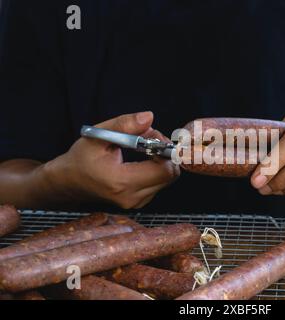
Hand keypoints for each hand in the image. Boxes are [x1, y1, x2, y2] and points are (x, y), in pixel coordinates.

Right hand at [44, 112, 179, 208]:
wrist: (68, 182)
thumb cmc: (81, 158)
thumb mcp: (98, 135)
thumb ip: (124, 124)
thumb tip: (149, 117)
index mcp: (122, 182)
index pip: (164, 170)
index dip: (165, 150)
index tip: (151, 136)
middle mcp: (132, 197)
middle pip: (170, 175)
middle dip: (165, 153)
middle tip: (147, 139)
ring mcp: (136, 203)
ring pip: (167, 179)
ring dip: (160, 161)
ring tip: (141, 148)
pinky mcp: (138, 203)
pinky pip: (159, 184)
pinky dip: (155, 169)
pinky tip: (140, 160)